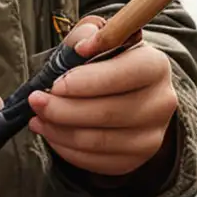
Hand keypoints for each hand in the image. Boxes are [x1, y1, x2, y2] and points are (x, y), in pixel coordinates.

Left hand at [27, 18, 176, 176]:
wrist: (127, 92)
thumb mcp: (97, 38)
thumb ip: (88, 34)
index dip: (87, 81)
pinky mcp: (136, 160)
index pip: (124, 75)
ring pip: (99, 140)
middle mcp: (161, 103)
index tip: (55, 83)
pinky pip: (96, 161)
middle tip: (35, 101)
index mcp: (155, 65)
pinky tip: (51, 133)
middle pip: (109, 112)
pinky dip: (67, 149)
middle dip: (63, 108)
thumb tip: (82, 46)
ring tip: (37, 117)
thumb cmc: (106, 61)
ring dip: (60, 130)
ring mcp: (152, 136)